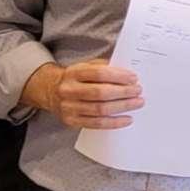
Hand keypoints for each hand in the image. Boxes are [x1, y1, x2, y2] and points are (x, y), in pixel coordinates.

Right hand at [26, 59, 143, 129]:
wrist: (50, 91)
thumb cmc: (75, 78)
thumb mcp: (85, 66)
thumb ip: (104, 67)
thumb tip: (128, 75)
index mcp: (74, 72)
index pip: (99, 73)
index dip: (118, 76)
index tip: (133, 78)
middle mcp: (69, 90)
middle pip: (100, 93)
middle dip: (123, 92)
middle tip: (138, 91)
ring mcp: (69, 107)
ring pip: (100, 109)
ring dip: (122, 107)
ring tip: (137, 103)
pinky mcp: (71, 121)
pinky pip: (96, 124)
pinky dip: (114, 122)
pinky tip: (127, 119)